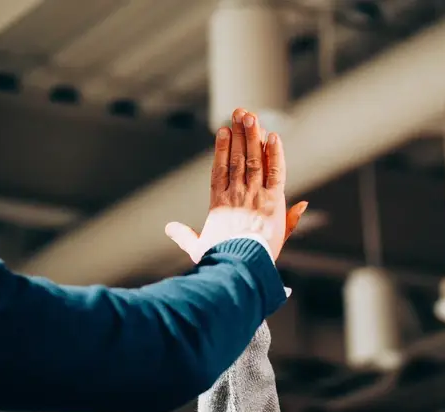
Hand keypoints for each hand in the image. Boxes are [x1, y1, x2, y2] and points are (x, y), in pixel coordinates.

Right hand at [165, 108, 307, 263]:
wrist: (239, 266)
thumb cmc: (219, 260)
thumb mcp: (198, 248)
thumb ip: (184, 235)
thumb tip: (168, 227)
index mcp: (218, 203)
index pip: (220, 169)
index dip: (221, 148)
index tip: (223, 130)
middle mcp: (236, 194)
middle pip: (237, 158)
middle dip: (239, 134)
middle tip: (240, 112)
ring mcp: (254, 195)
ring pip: (254, 159)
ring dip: (253, 136)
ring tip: (251, 116)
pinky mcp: (273, 200)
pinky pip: (275, 171)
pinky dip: (274, 153)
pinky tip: (272, 136)